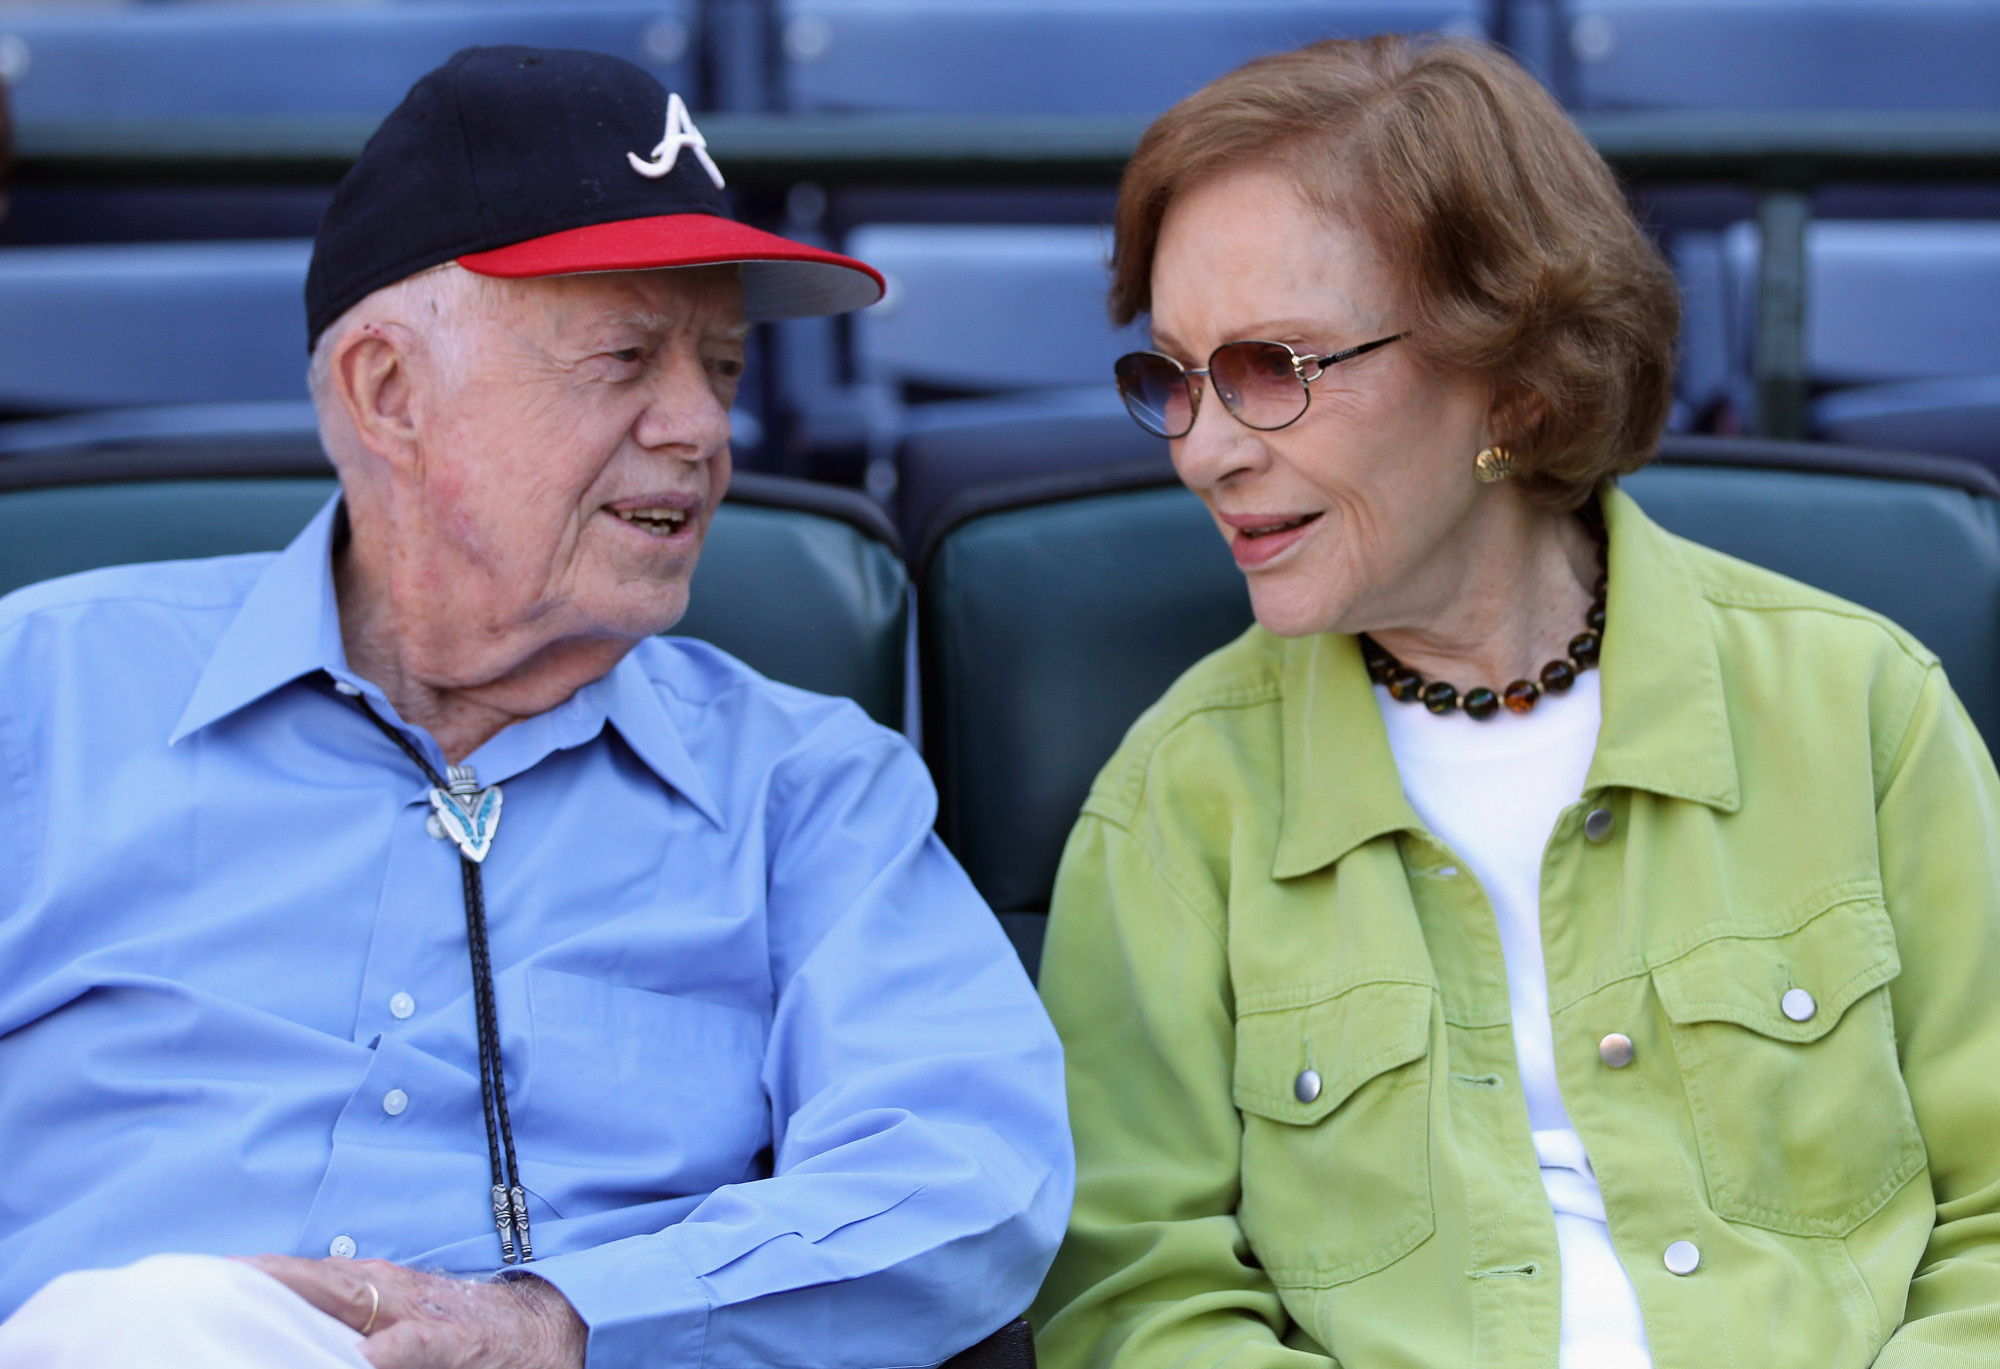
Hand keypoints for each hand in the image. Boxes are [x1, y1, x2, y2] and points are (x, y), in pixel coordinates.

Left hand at [241, 1254, 585, 1368]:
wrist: (540, 1327)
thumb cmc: (459, 1328)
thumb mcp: (401, 1314)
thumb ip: (349, 1317)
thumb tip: (285, 1331)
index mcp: (375, 1285)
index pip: (309, 1276)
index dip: (264, 1274)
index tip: (213, 1272)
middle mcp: (390, 1291)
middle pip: (320, 1280)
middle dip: (272, 1278)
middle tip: (221, 1276)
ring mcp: (418, 1315)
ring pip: (355, 1301)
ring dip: (312, 1297)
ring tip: (264, 1296)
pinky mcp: (448, 1344)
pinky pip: (412, 1346)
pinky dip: (385, 1349)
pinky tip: (362, 1356)